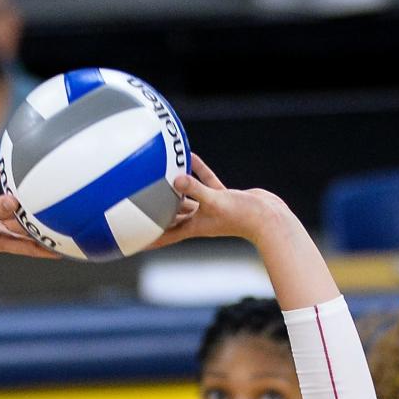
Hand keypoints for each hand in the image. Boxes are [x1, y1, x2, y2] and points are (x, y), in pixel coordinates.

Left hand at [150, 154, 295, 249]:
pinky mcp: (221, 197)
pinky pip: (204, 182)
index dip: (148, 239)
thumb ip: (196, 189)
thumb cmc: (242, 216)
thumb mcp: (216, 201)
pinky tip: (188, 157)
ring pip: (186, 198)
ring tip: (158, 176)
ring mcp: (210, 208)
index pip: (165, 235)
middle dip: (155, 213)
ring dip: (174, 189)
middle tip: (137, 205)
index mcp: (193, 227)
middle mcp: (199, 219)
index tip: (131, 241)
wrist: (267, 217)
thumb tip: (176, 178)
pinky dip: (196, 172)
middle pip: (170, 218)